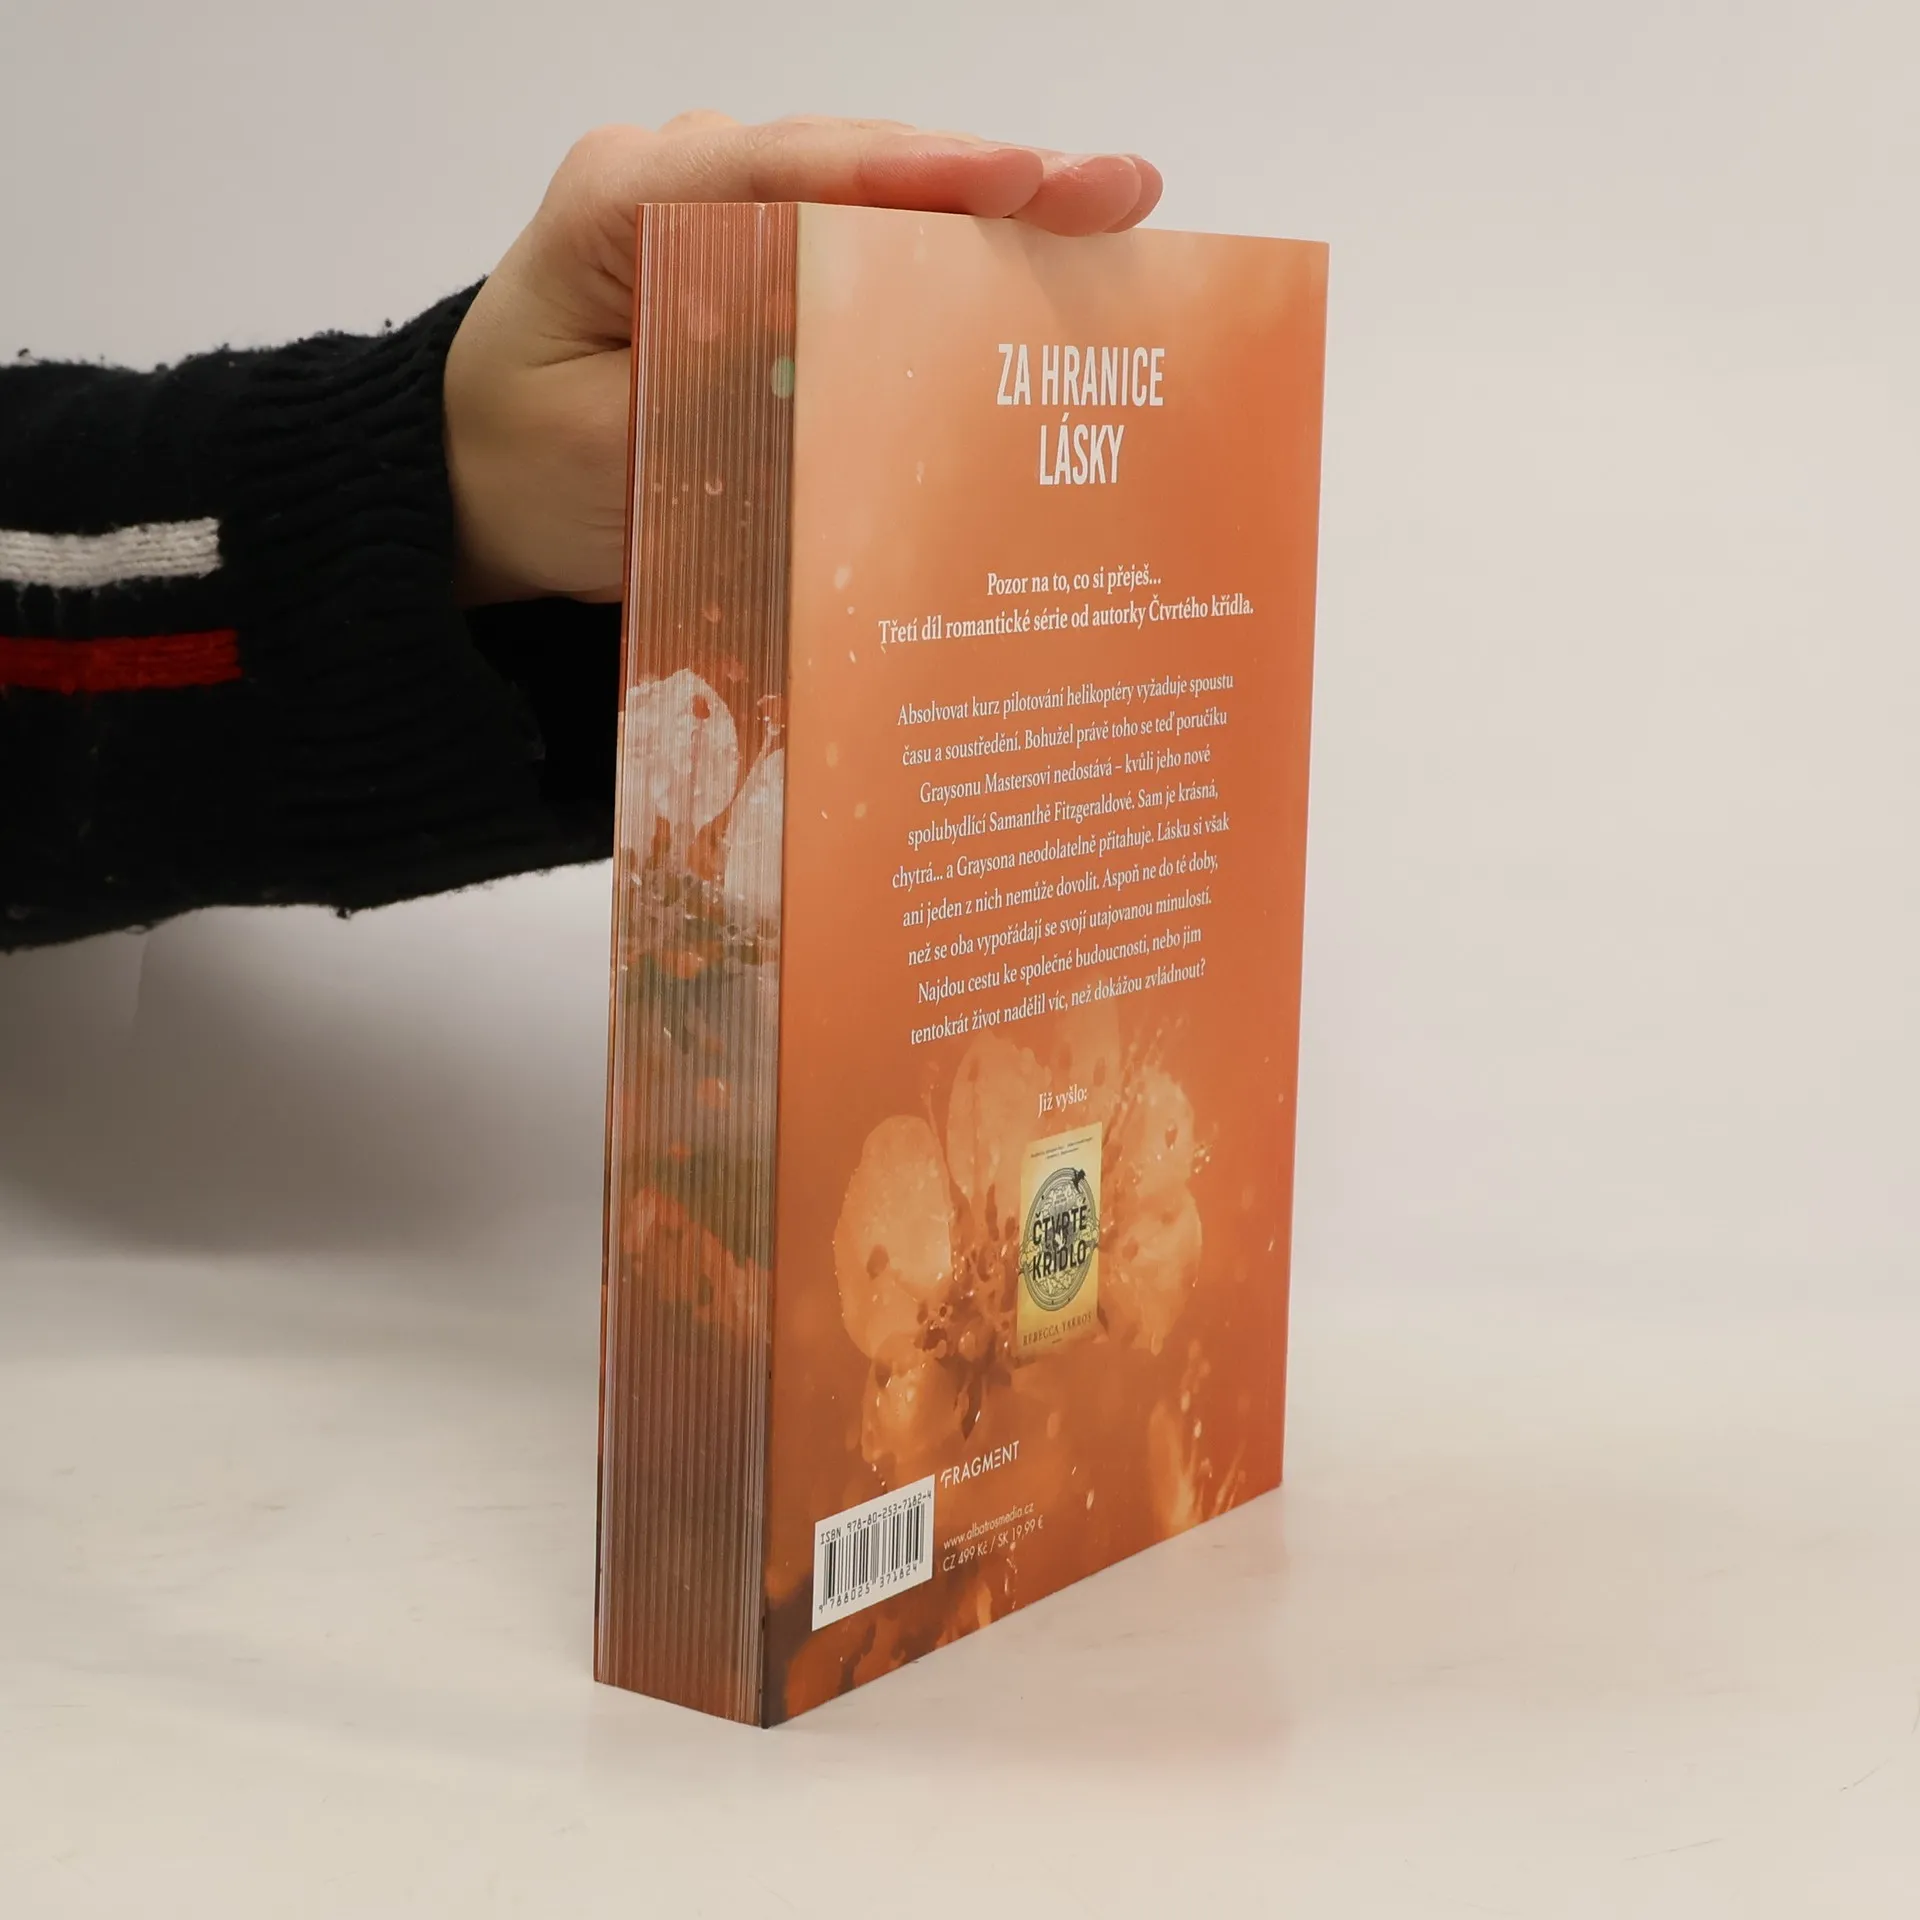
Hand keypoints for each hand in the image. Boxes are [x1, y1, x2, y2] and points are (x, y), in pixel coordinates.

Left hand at [443, 113, 1162, 605]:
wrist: (473, 481)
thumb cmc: (527, 475)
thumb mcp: (618, 461)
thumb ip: (725, 407)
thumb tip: (856, 383)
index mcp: (626, 205)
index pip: (784, 170)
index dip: (912, 176)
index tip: (1019, 182)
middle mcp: (681, 181)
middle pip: (851, 165)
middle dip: (988, 180)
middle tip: (1115, 191)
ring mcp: (720, 207)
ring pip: (867, 193)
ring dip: (986, 212)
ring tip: (1107, 214)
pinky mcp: (751, 253)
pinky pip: (856, 240)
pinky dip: (944, 257)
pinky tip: (1036, 263)